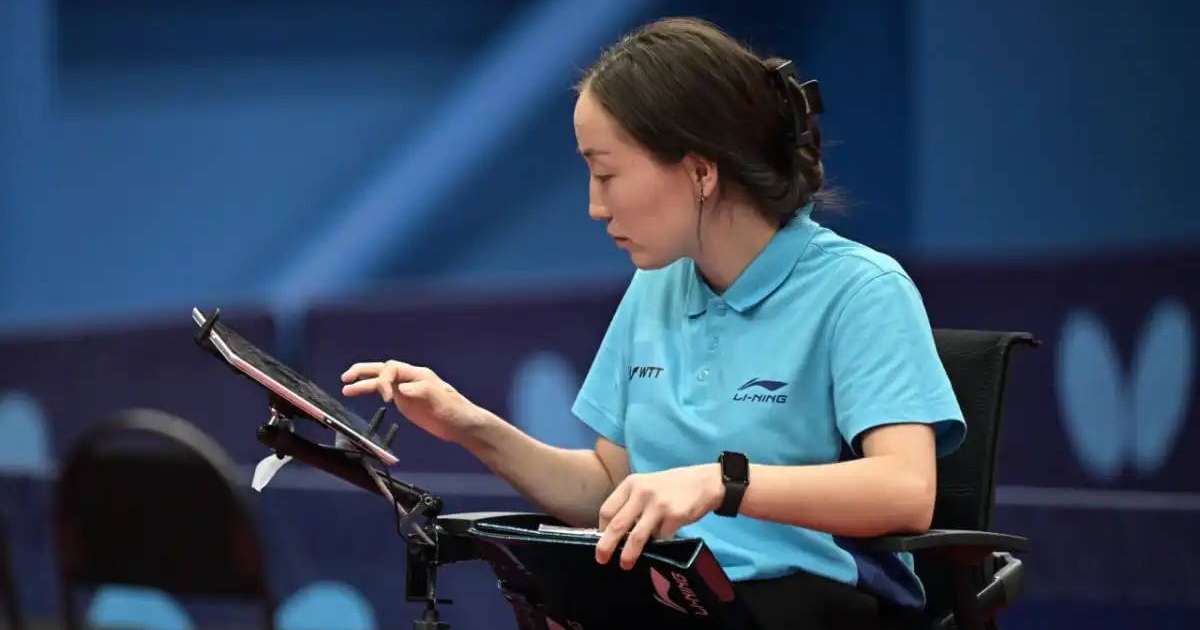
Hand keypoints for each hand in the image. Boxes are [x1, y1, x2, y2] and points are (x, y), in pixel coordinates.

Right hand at [341, 360, 479, 444]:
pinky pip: (385, 393)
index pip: (392, 369)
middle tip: (347, 377)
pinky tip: (361, 393)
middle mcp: (410, 379)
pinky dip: (372, 391)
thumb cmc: (457, 412)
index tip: (386, 399)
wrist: (463, 425)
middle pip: (383, 369)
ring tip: (345, 388)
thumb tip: (402, 389)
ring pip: (381, 381)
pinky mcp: (406, 402)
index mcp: (418, 375)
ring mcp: (407, 390)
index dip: (384, 382)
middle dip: (364, 371)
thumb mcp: (441, 401)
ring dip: (363, 383)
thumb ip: (422, 392)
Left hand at [594, 464, 723, 569]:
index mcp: (631, 484)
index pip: (608, 510)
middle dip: (606, 545)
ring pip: (637, 536)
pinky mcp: (675, 516)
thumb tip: (613, 532)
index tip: (601, 540)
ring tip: (624, 564)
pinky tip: (661, 540)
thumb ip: (631, 503)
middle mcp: (642, 492)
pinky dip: (658, 543)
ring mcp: (659, 505)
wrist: (704, 482)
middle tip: (601, 558)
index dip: (602, 529)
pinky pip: (661, 538)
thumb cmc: (671, 487)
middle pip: (617, 524)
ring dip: (628, 554)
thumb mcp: (646, 486)